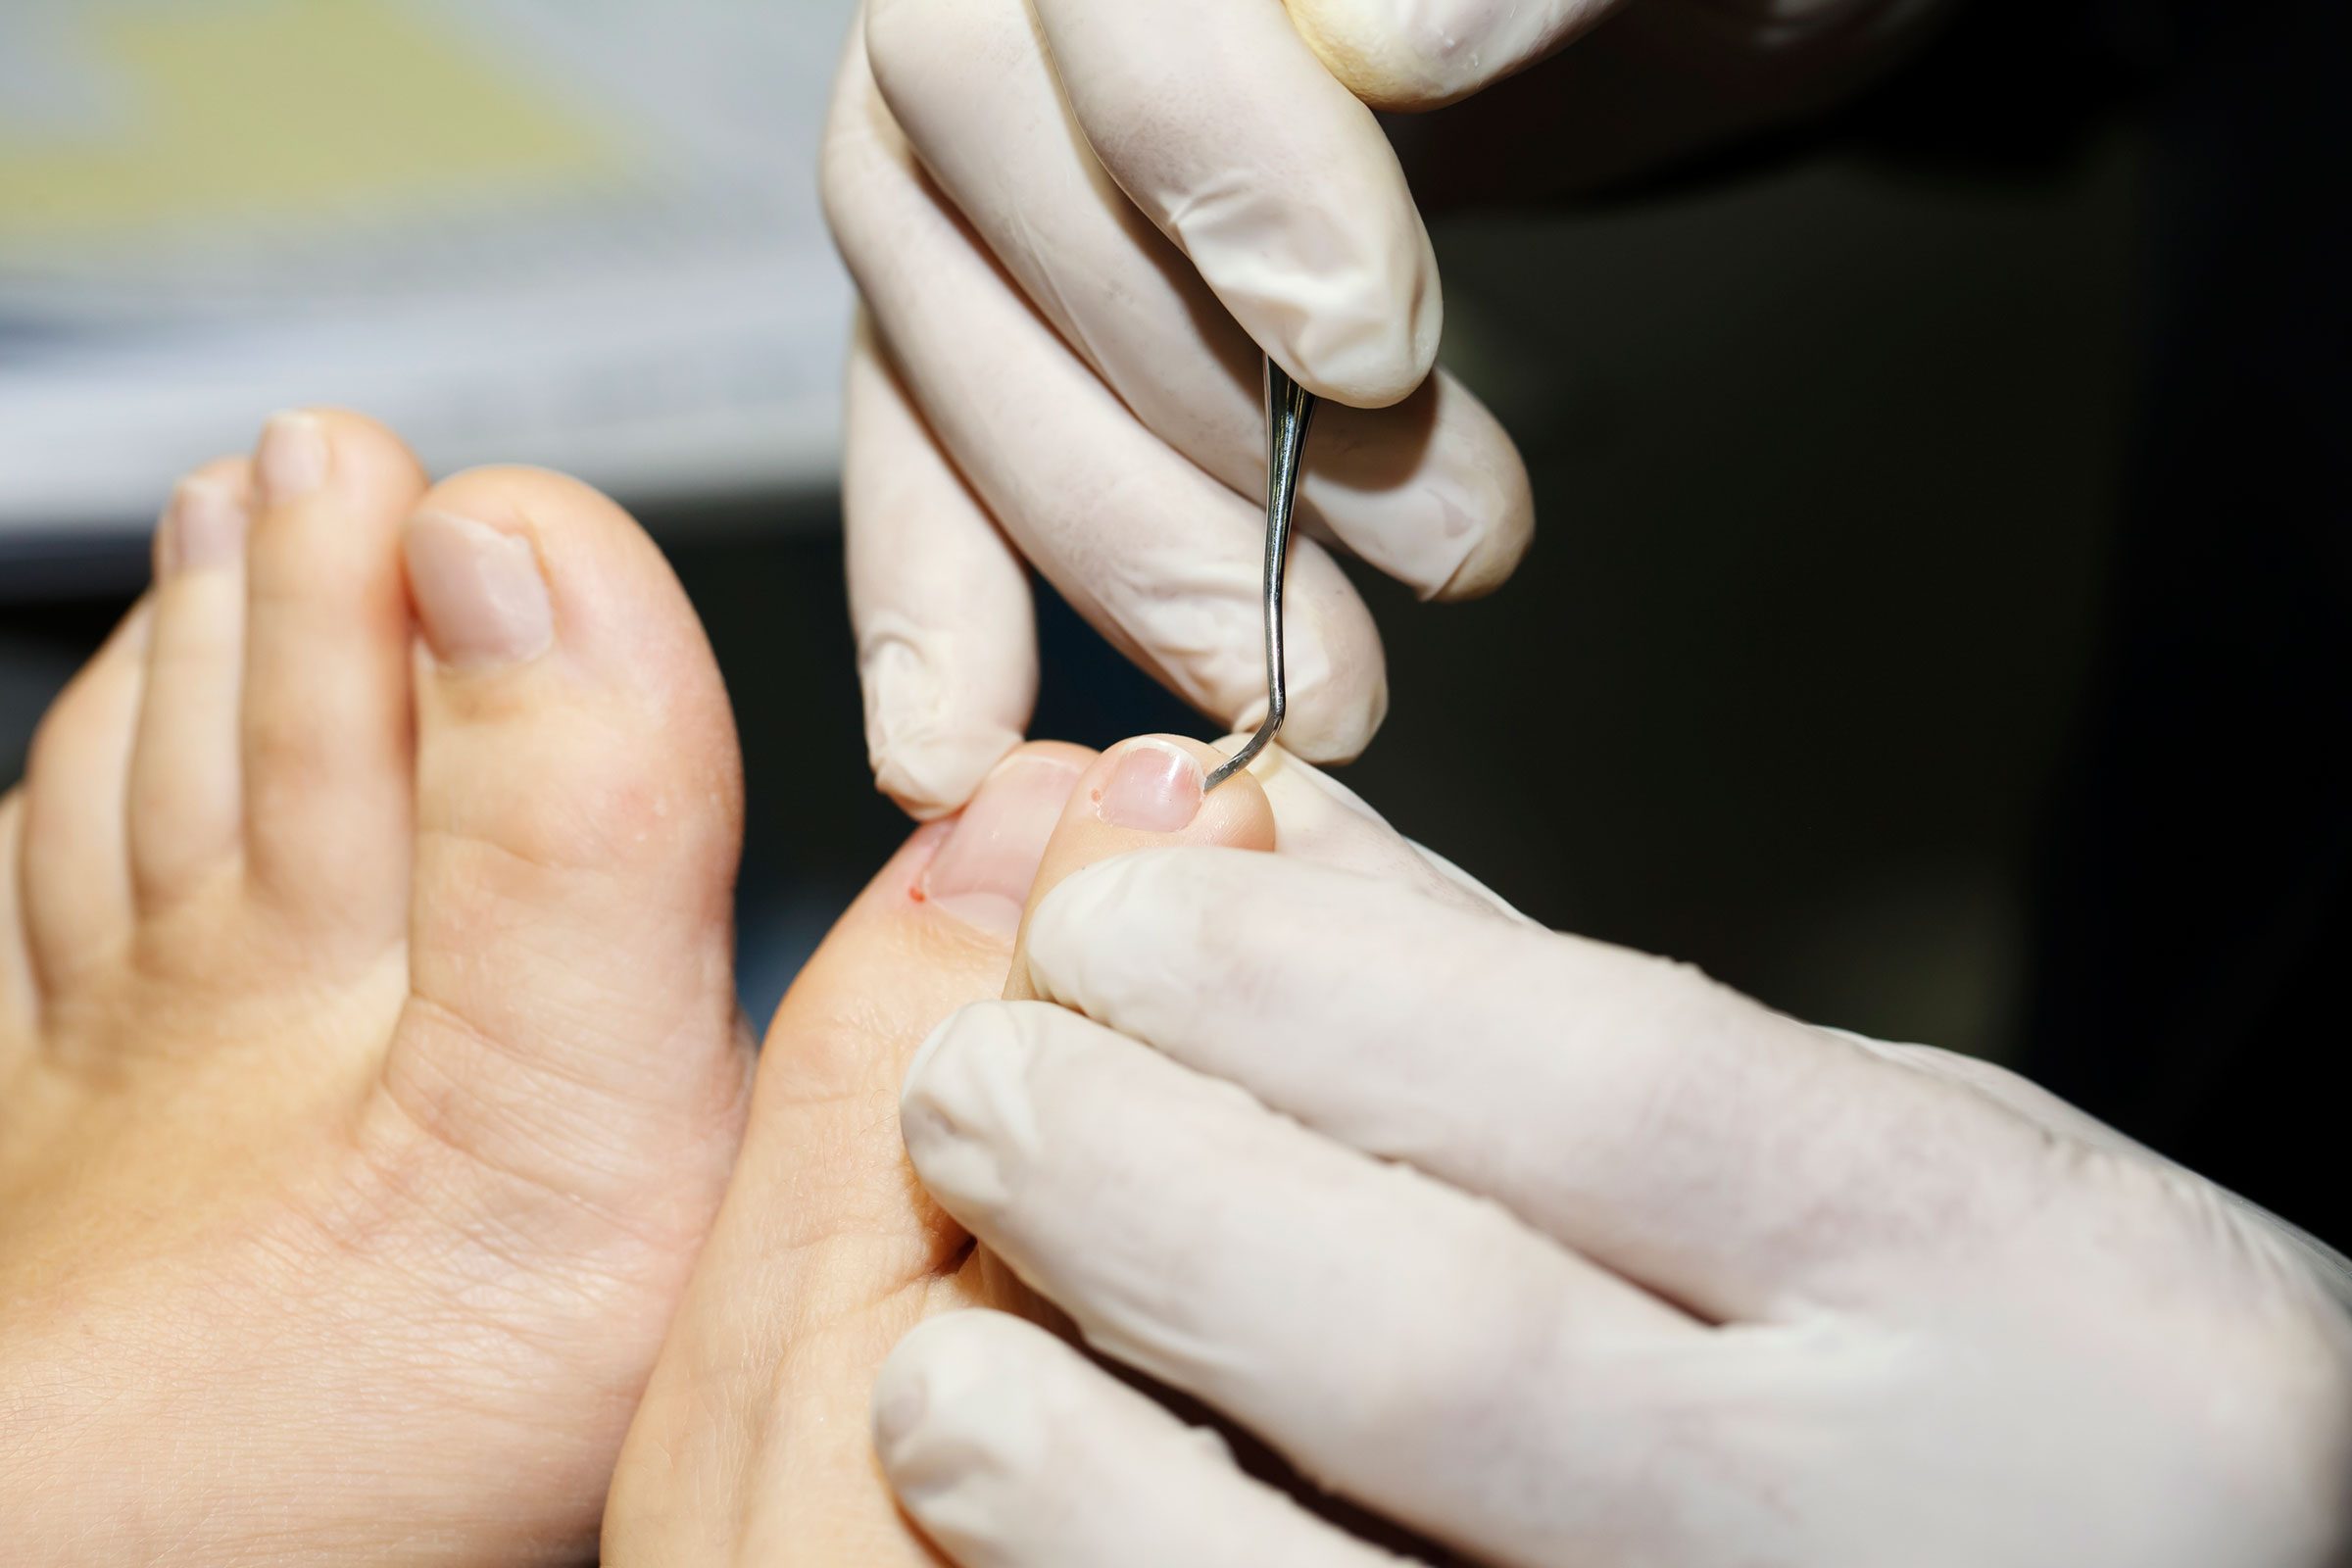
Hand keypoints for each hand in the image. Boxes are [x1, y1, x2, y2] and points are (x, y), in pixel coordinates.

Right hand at [820, 0, 1952, 818]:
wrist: (1676, 17)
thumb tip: (1387, 39)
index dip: (1213, 169)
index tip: (1369, 346)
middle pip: (978, 172)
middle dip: (1189, 406)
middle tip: (1420, 558)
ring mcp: (997, 125)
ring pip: (940, 325)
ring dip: (1113, 537)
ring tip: (1313, 680)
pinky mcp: (1005, 271)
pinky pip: (920, 413)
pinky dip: (938, 577)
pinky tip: (959, 734)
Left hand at [876, 848, 2351, 1566]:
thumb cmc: (2056, 1387)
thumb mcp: (1893, 1145)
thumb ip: (1558, 1007)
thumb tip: (1253, 840)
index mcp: (1978, 1277)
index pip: (1592, 1090)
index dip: (1300, 988)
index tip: (1110, 912)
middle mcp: (1873, 1517)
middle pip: (1431, 1340)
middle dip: (1139, 1190)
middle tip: (982, 1093)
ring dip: (1078, 1470)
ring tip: (943, 1366)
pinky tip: (1044, 1532)